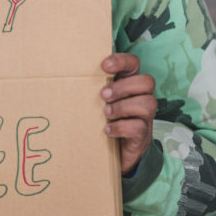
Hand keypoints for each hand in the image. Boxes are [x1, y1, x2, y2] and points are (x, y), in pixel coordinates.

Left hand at [100, 53, 155, 175]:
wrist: (114, 154)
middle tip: (103, 95)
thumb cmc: (104, 119)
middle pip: (146, 82)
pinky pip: (139, 127)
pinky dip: (121, 127)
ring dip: (123, 107)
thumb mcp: (98, 100)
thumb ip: (93, 86)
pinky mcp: (142, 135)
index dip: (122, 61)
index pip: (134, 64)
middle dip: (123, 87)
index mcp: (129, 83)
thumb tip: (67, 73)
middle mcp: (141, 97)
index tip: (104, 66)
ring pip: (148, 103)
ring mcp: (144, 117)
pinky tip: (107, 129)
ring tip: (105, 113)